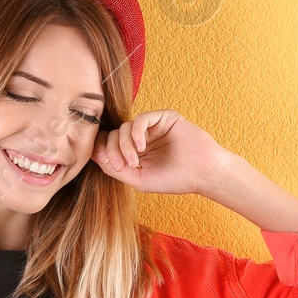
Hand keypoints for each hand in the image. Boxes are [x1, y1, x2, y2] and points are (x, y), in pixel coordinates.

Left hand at [90, 109, 231, 195]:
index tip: (109, 165)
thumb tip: (94, 154)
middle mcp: (141, 137)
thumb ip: (115, 168)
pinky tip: (141, 148)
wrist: (203, 174)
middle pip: (113, 135)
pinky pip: (140, 119)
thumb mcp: (138, 179)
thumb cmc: (174, 179)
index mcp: (134, 151)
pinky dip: (136, 134)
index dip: (102, 151)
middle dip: (112, 151)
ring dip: (124, 145)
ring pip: (124, 127)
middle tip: (121, 165)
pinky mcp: (163, 117)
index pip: (108, 144)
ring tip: (134, 161)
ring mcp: (152, 126)